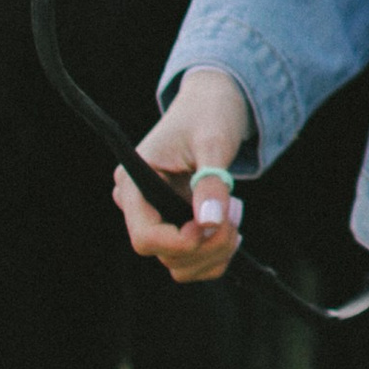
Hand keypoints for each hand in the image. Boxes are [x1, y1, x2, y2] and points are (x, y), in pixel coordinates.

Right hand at [116, 68, 252, 283]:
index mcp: (133, 181)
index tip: (213, 225)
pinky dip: (216, 253)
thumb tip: (211, 222)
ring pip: (180, 264)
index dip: (180, 242)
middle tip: (236, 209)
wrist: (213, 104)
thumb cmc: (209, 113)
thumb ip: (211, 181)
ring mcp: (155, 218)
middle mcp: (137, 205)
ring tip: (234, 211)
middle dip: (207, 243)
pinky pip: (191, 260)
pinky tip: (229, 224)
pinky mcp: (174, 225)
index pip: (144, 236)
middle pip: (165, 254)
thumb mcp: (213, 141)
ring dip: (214, 250)